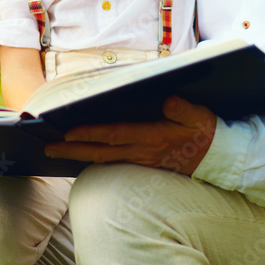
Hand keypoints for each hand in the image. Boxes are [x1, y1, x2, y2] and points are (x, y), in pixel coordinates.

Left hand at [45, 96, 216, 174]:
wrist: (217, 158)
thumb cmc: (205, 132)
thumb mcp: (199, 116)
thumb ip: (184, 109)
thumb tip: (168, 101)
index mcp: (152, 137)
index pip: (114, 135)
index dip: (90, 133)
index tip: (67, 132)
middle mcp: (142, 152)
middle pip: (100, 152)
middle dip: (72, 150)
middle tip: (47, 148)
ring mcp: (141, 160)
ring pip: (103, 159)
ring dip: (78, 156)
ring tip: (57, 151)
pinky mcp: (143, 164)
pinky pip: (112, 163)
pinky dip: (94, 159)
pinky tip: (81, 156)